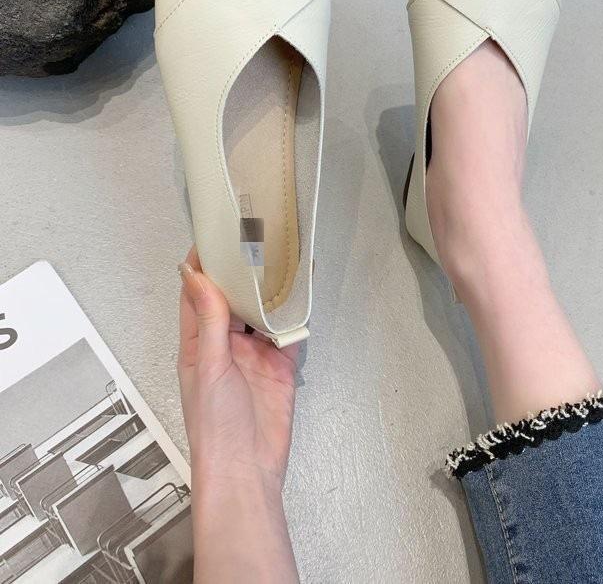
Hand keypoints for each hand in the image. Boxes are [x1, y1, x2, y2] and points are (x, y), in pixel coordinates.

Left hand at [178, 247, 298, 582]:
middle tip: (256, 239)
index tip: (213, 235)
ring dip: (270, 291)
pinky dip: (296, 317)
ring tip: (281, 260)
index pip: (197, 294)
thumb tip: (197, 276)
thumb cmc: (215, 426)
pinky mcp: (281, 367)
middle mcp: (225, 344)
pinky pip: (289, 334)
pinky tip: (303, 297)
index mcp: (198, 342)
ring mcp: (255, 354)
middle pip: (232, 298)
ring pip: (262, 312)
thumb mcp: (209, 367)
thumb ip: (208, 321)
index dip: (202, 265)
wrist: (248, 470)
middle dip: (241, 271)